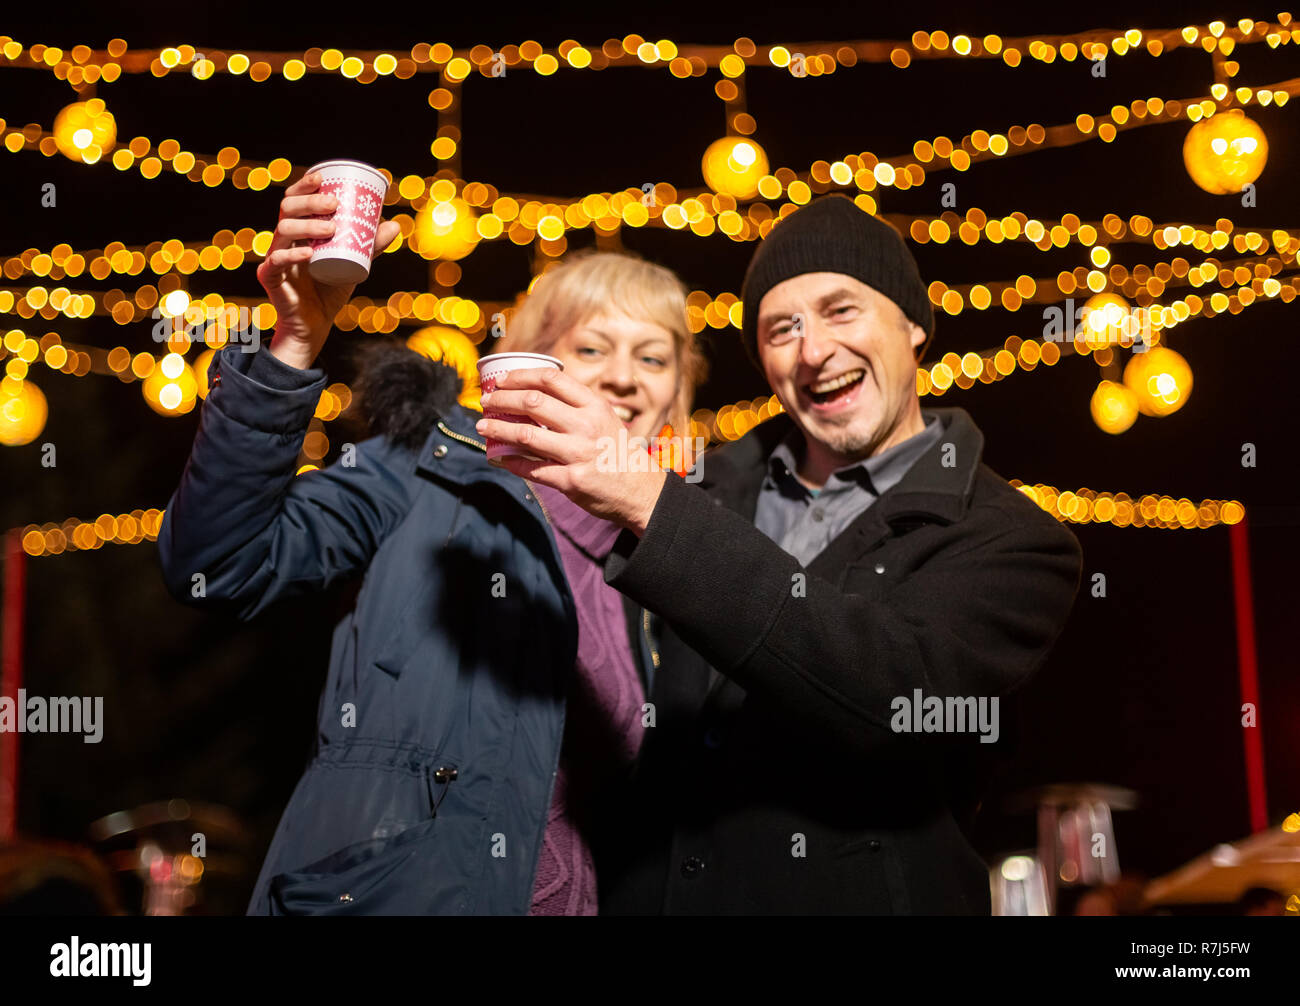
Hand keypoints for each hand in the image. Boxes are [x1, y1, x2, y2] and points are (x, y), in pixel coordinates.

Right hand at [256, 171, 402, 369]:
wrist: (315, 324)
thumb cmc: (330, 289)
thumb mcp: (355, 264)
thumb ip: (371, 247)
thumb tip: (395, 225)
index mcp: (298, 231)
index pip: (295, 200)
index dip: (305, 185)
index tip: (324, 177)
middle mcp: (283, 239)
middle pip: (288, 209)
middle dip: (310, 201)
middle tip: (335, 204)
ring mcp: (274, 257)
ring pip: (282, 231)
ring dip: (307, 226)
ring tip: (331, 228)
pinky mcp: (270, 278)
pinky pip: (276, 262)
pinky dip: (292, 256)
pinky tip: (308, 254)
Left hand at [474, 367, 669, 534]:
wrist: (641, 491)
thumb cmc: (618, 452)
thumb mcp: (605, 419)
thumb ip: (576, 406)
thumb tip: (535, 393)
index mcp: (594, 406)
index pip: (551, 379)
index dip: (520, 376)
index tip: (501, 379)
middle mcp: (586, 425)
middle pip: (533, 402)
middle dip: (502, 399)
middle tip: (486, 401)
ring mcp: (578, 453)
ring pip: (526, 434)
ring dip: (498, 429)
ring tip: (483, 426)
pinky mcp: (570, 480)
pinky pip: (532, 469)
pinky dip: (510, 461)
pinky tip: (499, 457)